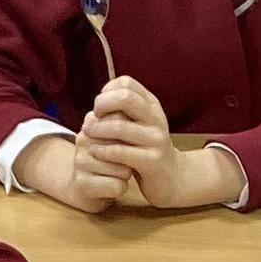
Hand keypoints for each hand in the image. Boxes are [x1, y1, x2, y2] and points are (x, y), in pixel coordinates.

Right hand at [19, 132, 126, 216]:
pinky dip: (121, 189)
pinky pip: (117, 186)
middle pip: (124, 147)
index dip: (132, 138)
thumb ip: (124, 123)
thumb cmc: (108, 159)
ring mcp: (80, 162)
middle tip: (122, 162)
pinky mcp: (82, 184)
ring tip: (115, 174)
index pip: (123, 124)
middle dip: (130, 157)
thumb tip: (135, 118)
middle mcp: (83, 139)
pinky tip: (112, 187)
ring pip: (123, 169)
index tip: (128, 144)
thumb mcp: (116, 137)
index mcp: (92, 122)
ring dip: (125, 175)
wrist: (83, 187)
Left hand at [78, 79, 239, 213]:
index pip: (127, 83)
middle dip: (102, 105)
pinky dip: (102, 151)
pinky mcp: (151, 161)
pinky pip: (120, 152)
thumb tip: (99, 100)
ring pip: (120, 126)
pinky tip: (95, 152)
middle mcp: (156, 118)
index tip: (100, 107)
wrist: (173, 178)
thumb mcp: (138, 125)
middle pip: (125, 98)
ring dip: (97, 130)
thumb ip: (123, 111)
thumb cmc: (146, 149)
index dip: (107, 91)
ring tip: (87, 135)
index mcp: (152, 105)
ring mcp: (156, 139)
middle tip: (91, 119)